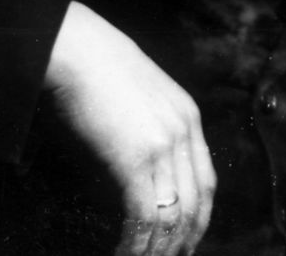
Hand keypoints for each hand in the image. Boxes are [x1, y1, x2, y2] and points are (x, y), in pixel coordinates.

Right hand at [45, 2, 215, 255]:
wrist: (79, 51)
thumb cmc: (97, 71)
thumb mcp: (141, 99)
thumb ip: (151, 130)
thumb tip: (141, 169)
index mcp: (189, 118)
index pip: (207, 180)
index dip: (200, 215)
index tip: (188, 238)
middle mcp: (184, 133)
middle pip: (197, 201)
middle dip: (186, 238)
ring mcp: (163, 145)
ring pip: (173, 213)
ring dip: (159, 248)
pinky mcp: (137, 158)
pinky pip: (145, 214)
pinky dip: (138, 243)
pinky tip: (126, 255)